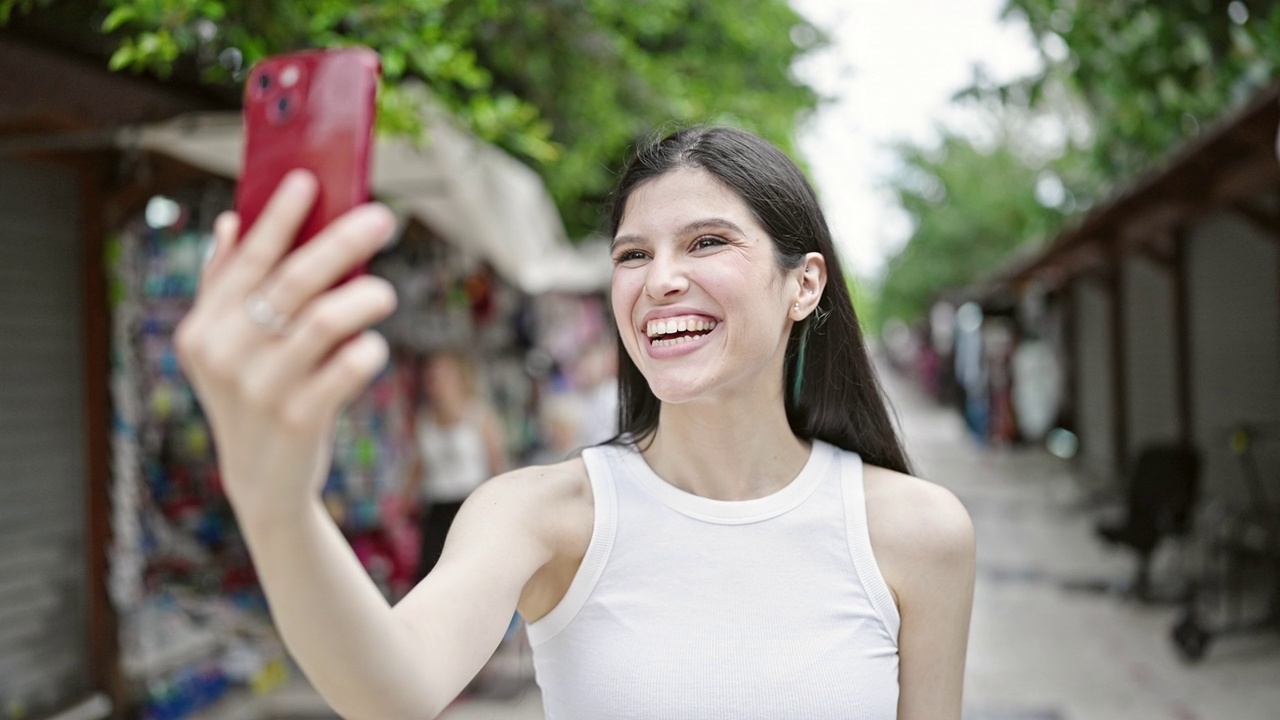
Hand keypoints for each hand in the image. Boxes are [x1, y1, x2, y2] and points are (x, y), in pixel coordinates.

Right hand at [175, 171, 397, 524]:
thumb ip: (226, 288)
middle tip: (382, 218)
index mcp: (204, 329)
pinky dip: (366, 351)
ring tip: (384, 291)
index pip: (248, 261)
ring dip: (363, 298)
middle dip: (342, 241)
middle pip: (293, 282)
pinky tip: (373, 345)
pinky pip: (345, 370)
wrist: (263, 484)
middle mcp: (225, 356)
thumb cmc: (256, 397)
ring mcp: (259, 391)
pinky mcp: (297, 420)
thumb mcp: (227, 349)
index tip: (310, 180)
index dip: (280, 218)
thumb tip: (229, 222)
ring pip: (323, 322)